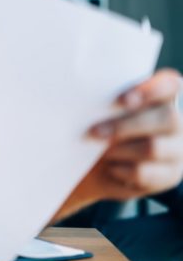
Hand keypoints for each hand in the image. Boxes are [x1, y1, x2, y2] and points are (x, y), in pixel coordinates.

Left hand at [55, 68, 182, 220]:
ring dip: (119, 149)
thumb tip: (88, 99)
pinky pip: (145, 172)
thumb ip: (106, 102)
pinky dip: (121, 170)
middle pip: (165, 118)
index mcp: (163, 96)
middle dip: (124, 125)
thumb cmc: (98, 127)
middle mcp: (177, 121)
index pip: (170, 85)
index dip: (151, 90)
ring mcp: (178, 150)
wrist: (93, 166)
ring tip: (100, 151)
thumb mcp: (100, 111)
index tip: (121, 100)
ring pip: (153, 147)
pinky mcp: (170, 175)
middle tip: (93, 132)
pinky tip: (110, 168)